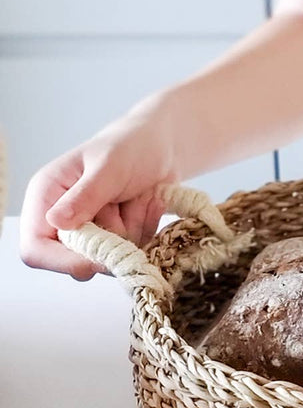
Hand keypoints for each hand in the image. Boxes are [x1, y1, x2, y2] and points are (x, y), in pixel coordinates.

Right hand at [20, 99, 177, 279]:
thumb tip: (56, 222)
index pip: (35, 248)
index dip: (62, 262)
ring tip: (136, 195)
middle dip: (108, 240)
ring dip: (132, 227)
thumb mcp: (108, 168)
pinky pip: (134, 250)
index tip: (96, 260)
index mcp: (47, 197)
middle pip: (77, 260)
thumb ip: (85, 196)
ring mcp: (93, 230)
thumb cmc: (130, 146)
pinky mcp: (119, 236)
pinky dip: (145, 227)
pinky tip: (146, 202)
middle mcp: (65, 219)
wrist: (162, 145)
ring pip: (111, 256)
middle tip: (124, 203)